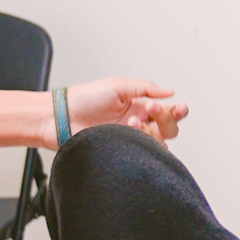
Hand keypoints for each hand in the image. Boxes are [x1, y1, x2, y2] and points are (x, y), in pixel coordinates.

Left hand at [64, 77, 187, 143]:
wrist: (61, 117)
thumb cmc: (83, 99)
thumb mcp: (117, 86)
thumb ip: (146, 87)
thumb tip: (171, 92)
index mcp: (138, 106)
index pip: (167, 111)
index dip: (177, 110)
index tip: (178, 107)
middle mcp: (138, 123)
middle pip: (169, 128)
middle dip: (166, 119)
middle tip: (152, 109)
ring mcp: (130, 139)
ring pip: (159, 143)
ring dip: (151, 131)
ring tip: (132, 122)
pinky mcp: (122, 152)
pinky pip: (143, 153)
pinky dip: (141, 142)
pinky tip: (129, 132)